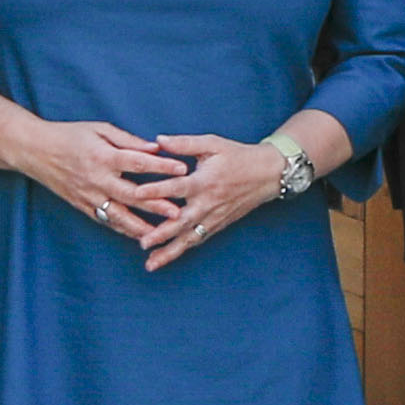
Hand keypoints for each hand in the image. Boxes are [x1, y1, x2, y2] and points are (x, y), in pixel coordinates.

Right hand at [5, 114, 184, 241]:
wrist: (35, 151)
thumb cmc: (70, 135)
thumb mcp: (99, 129)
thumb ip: (128, 140)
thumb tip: (155, 148)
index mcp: (103, 156)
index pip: (138, 162)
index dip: (162, 166)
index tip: (183, 168)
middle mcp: (97, 179)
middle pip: (132, 194)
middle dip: (157, 205)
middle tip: (179, 212)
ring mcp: (88, 196)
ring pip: (119, 215)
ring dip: (142, 225)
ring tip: (161, 234)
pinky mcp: (82, 206)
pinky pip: (106, 221)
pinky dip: (123, 229)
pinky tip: (139, 235)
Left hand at [130, 134, 289, 271]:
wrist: (268, 174)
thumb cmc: (238, 156)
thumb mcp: (212, 144)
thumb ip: (184, 144)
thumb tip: (158, 140)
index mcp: (205, 181)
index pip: (177, 187)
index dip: (156, 189)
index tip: (136, 194)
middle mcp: (208, 202)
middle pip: (182, 221)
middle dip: (162, 234)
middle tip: (143, 243)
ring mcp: (214, 217)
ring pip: (190, 237)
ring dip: (170, 251)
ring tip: (151, 263)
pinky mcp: (219, 224)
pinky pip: (198, 239)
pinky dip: (183, 249)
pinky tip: (168, 258)